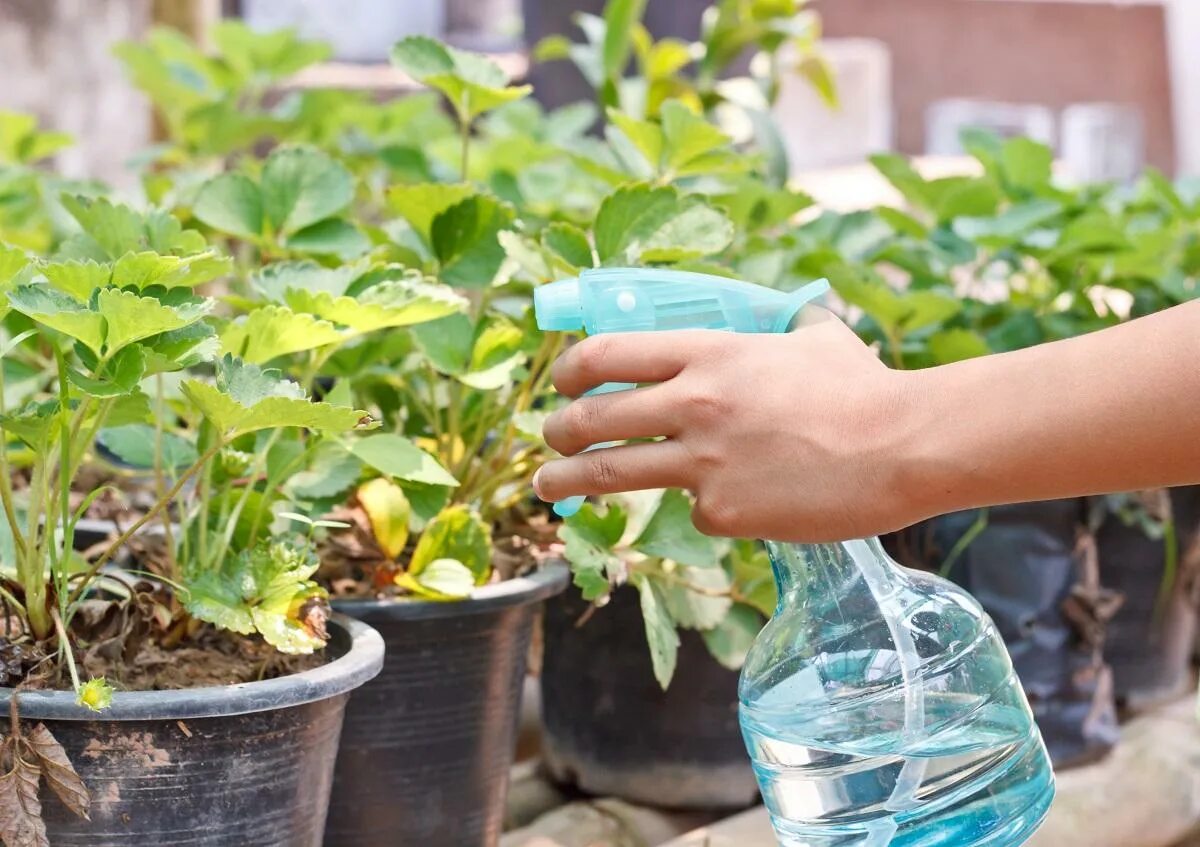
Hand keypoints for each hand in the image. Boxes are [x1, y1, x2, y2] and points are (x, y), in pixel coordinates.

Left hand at [533, 311, 926, 542]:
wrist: (903, 446)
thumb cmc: (862, 387)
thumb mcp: (810, 335)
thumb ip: (774, 325)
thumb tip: (771, 317)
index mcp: (707, 352)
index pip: (606, 354)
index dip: (570, 371)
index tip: (562, 385)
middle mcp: (692, 403)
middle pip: (591, 419)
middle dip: (557, 430)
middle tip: (548, 440)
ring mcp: (703, 461)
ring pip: (609, 472)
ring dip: (566, 479)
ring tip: (547, 487)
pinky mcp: (723, 511)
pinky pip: (694, 512)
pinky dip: (706, 508)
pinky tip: (742, 501)